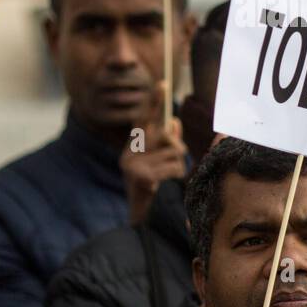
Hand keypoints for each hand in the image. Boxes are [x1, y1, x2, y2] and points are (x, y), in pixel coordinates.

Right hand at [119, 82, 187, 225]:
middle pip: (163, 134)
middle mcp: (128, 153)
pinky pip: (173, 167)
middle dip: (176, 145)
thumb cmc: (153, 191)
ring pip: (173, 152)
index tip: (163, 83)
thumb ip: (165, 143)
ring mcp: (132, 165)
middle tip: (175, 159)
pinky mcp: (141, 176)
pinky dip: (176, 176)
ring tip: (167, 179)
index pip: (143, 119)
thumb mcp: (158, 164)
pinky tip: (165, 186)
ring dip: (178, 166)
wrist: (142, 222)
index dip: (153, 102)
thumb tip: (173, 121)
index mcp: (133, 148)